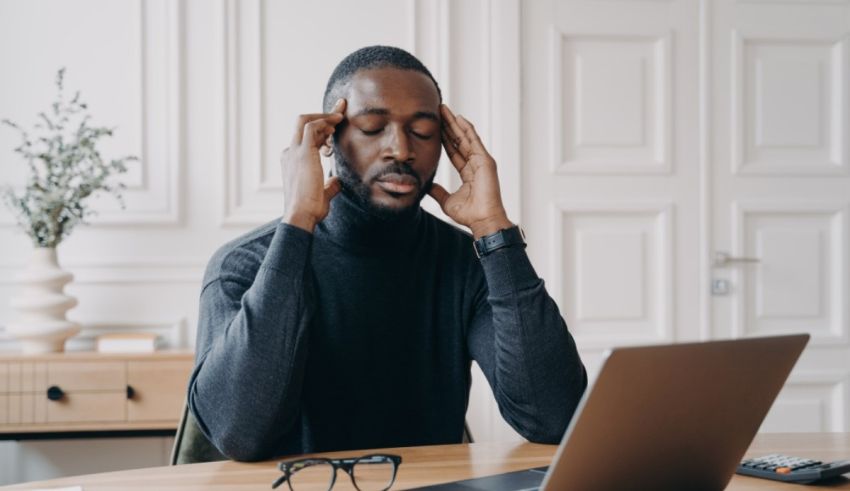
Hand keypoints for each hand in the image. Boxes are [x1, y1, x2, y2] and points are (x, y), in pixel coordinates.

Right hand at [281, 99, 345, 231]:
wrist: (301, 215)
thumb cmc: (310, 209)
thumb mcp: (322, 194)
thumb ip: (329, 186)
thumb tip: (337, 182)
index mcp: (291, 161)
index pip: (305, 138)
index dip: (321, 130)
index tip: (335, 126)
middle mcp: (290, 153)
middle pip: (303, 123)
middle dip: (322, 115)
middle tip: (340, 109)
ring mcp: (294, 151)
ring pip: (305, 121)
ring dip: (324, 116)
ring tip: (340, 116)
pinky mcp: (302, 152)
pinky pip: (312, 127)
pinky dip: (324, 121)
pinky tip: (336, 123)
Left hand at [429, 104, 512, 238]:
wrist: (482, 220)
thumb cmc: (469, 214)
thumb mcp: (447, 201)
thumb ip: (437, 191)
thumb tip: (427, 185)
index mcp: (468, 172)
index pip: (453, 150)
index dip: (444, 138)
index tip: (435, 127)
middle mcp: (475, 164)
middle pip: (458, 140)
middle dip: (448, 125)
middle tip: (438, 111)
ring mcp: (481, 161)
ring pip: (465, 137)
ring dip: (454, 123)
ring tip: (444, 110)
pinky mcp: (485, 161)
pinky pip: (474, 141)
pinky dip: (467, 129)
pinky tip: (459, 118)